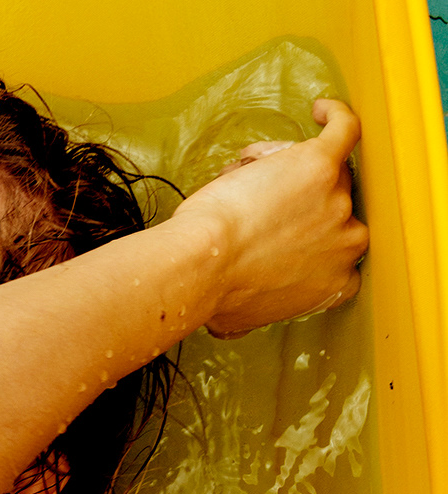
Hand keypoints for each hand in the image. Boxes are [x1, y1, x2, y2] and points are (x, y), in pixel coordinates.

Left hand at [174, 99, 368, 337]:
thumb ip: (255, 311)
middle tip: (260, 203)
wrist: (207, 263)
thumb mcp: (241, 321)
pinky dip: (335, 117)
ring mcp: (338, 200)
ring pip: (329, 172)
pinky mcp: (321, 164)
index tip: (295, 237)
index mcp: (335, 282)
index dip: (320, 244)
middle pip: (336, 209)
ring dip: (293, 168)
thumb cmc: (215, 295)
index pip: (344, 259)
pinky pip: (344, 130)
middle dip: (302, 203)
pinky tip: (319, 111)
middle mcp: (347, 241)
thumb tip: (233, 321)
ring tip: (251, 174)